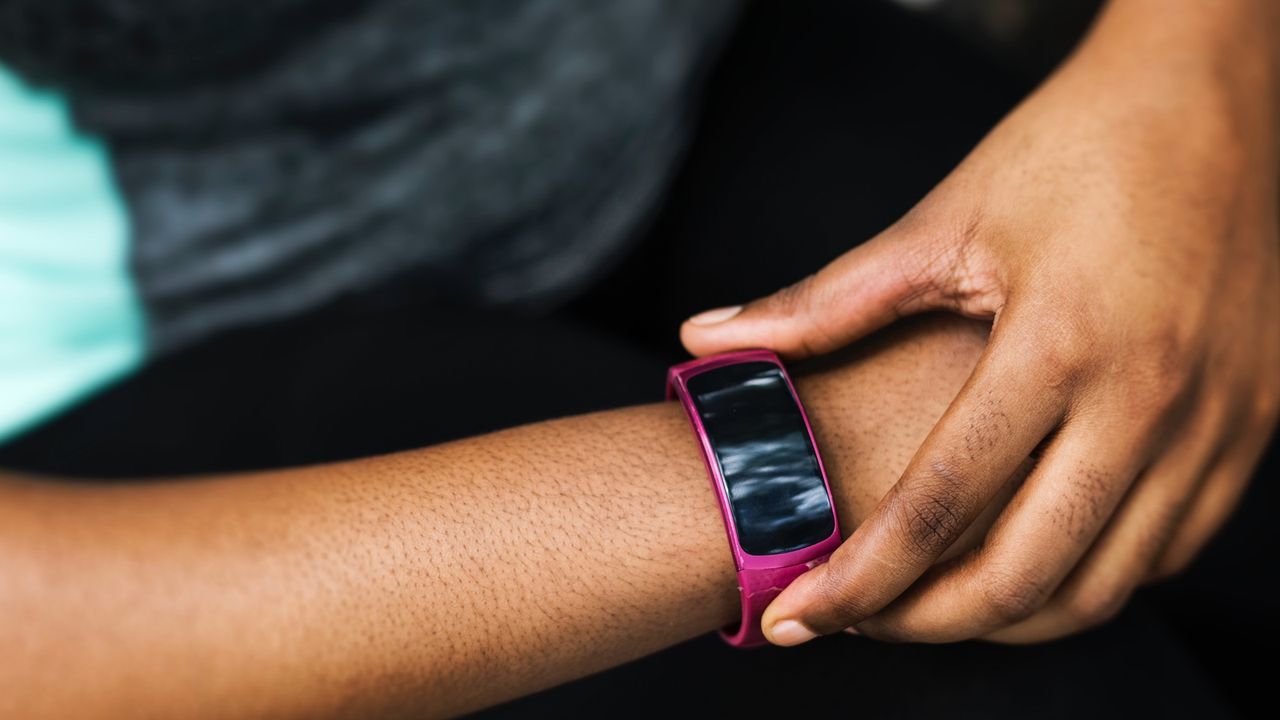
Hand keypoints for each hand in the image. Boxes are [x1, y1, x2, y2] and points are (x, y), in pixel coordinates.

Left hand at [681, 3, 1279, 644]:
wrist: (1210, 95)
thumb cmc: (1069, 147)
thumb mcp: (942, 221)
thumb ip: (823, 303)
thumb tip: (705, 337)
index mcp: (1060, 343)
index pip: (938, 504)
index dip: (856, 578)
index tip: (794, 615)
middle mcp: (1150, 398)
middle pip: (1024, 575)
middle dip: (924, 623)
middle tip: (858, 619)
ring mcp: (1218, 420)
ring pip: (1107, 585)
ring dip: (1007, 617)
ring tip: (930, 602)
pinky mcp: (1255, 424)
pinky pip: (1171, 549)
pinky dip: (1092, 578)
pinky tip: (1029, 559)